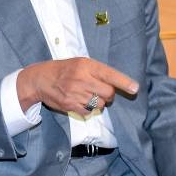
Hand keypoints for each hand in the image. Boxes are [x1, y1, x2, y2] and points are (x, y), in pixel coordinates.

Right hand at [16, 57, 138, 113]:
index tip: (134, 88)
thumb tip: (117, 84)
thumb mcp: (80, 63)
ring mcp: (75, 93)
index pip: (109, 74)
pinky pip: (89, 112)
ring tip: (87, 95)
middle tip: (101, 91)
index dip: (124, 82)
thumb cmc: (63, 70)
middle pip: (108, 93)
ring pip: (100, 104)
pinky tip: (80, 101)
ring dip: (98, 102)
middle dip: (109, 94)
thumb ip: (97, 71)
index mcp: (86, 65)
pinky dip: (88, 109)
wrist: (40, 79)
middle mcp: (81, 79)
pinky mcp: (70, 105)